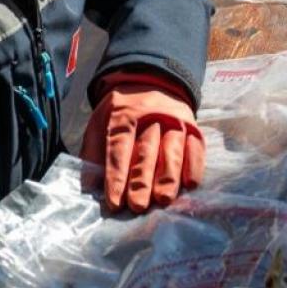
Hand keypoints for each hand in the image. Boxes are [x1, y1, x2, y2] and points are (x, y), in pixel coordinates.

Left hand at [80, 70, 204, 211]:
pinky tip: (190, 184)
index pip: (119, 148)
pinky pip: (196, 148)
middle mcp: (152, 117)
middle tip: (138, 206)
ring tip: (164, 199)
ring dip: (168, 177)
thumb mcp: (99, 122)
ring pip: (172, 151)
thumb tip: (90, 187)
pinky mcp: (194, 126)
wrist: (153, 81)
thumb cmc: (122, 110)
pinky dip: (194, 166)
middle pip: (147, 153)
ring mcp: (176, 121)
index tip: (114, 202)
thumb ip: (93, 152)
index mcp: (123, 115)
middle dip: (142, 181)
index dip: (116, 176)